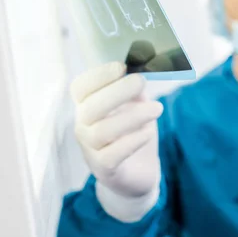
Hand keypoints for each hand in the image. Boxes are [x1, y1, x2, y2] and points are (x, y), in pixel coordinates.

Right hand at [70, 62, 163, 221]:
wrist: (140, 169)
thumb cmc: (134, 129)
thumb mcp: (137, 104)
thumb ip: (136, 88)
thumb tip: (145, 66)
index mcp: (87, 105)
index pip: (80, 88)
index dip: (98, 76)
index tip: (122, 66)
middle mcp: (83, 125)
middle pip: (89, 107)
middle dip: (117, 92)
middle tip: (141, 81)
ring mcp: (90, 149)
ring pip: (101, 131)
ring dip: (131, 117)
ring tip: (157, 108)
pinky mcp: (104, 169)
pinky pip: (112, 155)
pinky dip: (132, 141)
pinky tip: (148, 133)